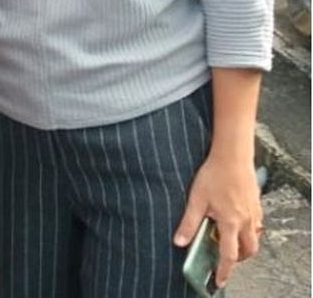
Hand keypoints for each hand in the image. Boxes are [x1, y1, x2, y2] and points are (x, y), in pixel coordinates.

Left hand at [173, 154, 262, 287]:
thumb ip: (188, 222)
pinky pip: (256, 225)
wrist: (232, 156)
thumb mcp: (196, 199)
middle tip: (225, 259)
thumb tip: (179, 241)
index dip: (223, 271)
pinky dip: (248, 230)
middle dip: (237, 259)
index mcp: (231, 223)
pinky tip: (236, 221)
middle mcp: (246, 221)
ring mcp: (254, 213)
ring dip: (244, 245)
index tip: (219, 280)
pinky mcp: (257, 205)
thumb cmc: (214, 175)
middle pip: (248, 251)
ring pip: (254, 239)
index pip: (229, 255)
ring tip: (229, 241)